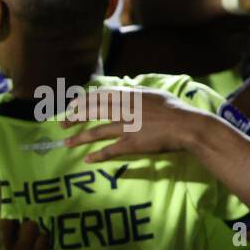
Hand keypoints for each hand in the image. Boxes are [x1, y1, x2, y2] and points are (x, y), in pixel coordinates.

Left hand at [62, 89, 211, 161]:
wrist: (188, 125)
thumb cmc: (175, 110)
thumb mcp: (154, 94)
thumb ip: (137, 93)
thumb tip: (126, 89)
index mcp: (130, 96)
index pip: (99, 96)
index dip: (83, 101)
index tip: (71, 105)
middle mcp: (125, 110)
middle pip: (93, 112)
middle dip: (74, 118)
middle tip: (61, 124)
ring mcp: (127, 127)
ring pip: (97, 132)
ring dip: (79, 138)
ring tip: (66, 143)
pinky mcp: (132, 143)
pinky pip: (111, 149)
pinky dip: (98, 155)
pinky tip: (88, 159)